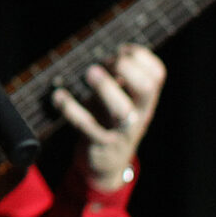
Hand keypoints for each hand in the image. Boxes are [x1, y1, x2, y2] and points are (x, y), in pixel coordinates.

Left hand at [51, 43, 164, 191]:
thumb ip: (115, 78)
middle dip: (127, 68)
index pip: (157, 73)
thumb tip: (103, 51)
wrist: (105, 165)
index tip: (119, 50)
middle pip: (147, 88)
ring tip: (89, 72)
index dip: (140, 56)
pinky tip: (58, 96)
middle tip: (105, 62)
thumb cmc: (108, 122)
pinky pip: (86, 125)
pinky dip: (70, 108)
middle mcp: (138, 114)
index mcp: (144, 100)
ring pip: (121, 110)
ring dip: (105, 88)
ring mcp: (121, 131)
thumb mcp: (116, 99)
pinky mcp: (100, 143)